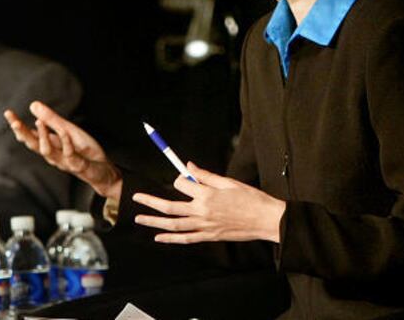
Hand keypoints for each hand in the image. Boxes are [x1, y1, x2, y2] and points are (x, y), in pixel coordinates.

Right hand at [4, 101, 121, 201]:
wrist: (102, 170)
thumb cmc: (83, 151)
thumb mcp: (67, 130)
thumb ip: (51, 119)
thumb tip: (33, 105)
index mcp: (49, 145)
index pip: (29, 135)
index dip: (18, 125)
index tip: (8, 113)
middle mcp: (52, 154)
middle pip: (33, 144)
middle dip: (23, 133)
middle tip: (14, 122)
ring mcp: (63, 161)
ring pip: (48, 152)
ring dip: (42, 137)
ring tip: (39, 122)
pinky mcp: (77, 165)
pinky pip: (69, 154)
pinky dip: (66, 143)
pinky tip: (63, 132)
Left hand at [132, 162, 285, 243]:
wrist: (267, 220)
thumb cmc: (251, 198)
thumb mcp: (229, 181)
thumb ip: (205, 175)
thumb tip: (188, 165)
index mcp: (207, 195)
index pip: (182, 184)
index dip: (179, 179)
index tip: (183, 176)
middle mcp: (202, 212)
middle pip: (170, 207)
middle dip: (150, 202)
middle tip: (136, 198)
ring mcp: (204, 226)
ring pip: (173, 225)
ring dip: (154, 222)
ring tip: (139, 218)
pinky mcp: (209, 237)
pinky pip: (186, 239)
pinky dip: (171, 239)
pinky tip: (159, 237)